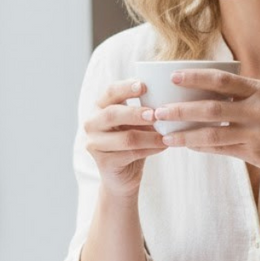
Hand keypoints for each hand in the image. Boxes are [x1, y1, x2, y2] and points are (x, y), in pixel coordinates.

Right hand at [84, 78, 167, 195]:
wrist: (123, 175)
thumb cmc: (132, 141)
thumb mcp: (136, 122)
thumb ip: (144, 109)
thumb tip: (168, 98)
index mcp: (100, 107)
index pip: (110, 91)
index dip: (126, 87)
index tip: (144, 85)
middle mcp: (92, 123)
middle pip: (112, 113)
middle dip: (136, 113)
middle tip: (155, 114)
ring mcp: (94, 143)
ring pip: (125, 137)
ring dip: (149, 136)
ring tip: (166, 136)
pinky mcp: (103, 162)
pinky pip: (130, 154)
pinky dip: (150, 149)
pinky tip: (163, 147)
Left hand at [147, 68, 259, 194]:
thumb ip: (241, 94)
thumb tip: (203, 89)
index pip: (222, 79)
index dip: (195, 77)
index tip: (173, 77)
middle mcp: (258, 109)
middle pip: (211, 107)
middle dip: (181, 109)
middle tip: (159, 111)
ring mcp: (255, 132)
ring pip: (212, 132)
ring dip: (185, 134)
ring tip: (165, 135)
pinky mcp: (253, 152)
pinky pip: (220, 149)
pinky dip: (200, 146)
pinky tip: (185, 144)